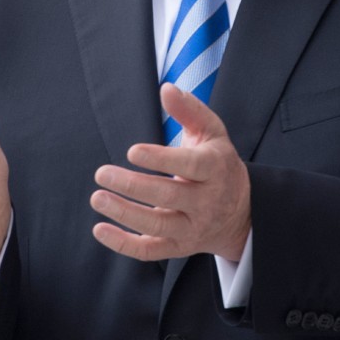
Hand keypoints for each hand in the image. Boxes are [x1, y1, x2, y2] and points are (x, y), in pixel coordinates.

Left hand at [90, 83, 250, 261]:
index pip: (190, 165)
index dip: (161, 159)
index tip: (132, 152)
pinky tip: (100, 229)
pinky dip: (123, 244)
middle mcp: (206, 201)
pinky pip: (150, 251)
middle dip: (133, 186)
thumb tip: (166, 88)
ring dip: (124, 213)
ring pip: (157, 225)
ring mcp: (192, 228)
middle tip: (102, 173)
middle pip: (169, 196)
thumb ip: (190, 109)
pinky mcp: (178, 246)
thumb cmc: (218, 163)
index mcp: (215, 169)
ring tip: (97, 198)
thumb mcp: (212, 133)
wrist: (242, 212)